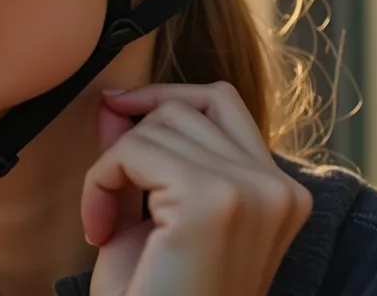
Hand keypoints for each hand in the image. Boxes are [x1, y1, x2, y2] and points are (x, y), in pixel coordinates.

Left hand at [84, 82, 312, 295]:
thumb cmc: (155, 294)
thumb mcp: (152, 212)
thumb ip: (145, 154)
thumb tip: (116, 102)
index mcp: (278, 192)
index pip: (221, 102)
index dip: (162, 100)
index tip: (118, 113)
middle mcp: (278, 189)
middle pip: (184, 109)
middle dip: (130, 144)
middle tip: (108, 201)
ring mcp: (252, 191)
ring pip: (155, 127)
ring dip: (110, 170)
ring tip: (107, 223)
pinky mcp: (213, 200)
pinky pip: (132, 151)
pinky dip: (98, 184)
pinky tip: (100, 231)